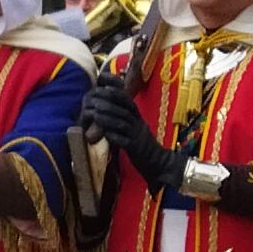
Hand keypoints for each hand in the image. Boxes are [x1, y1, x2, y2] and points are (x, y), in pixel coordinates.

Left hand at [82, 77, 182, 192]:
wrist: (157, 161)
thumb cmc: (141, 144)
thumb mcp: (135, 128)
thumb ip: (124, 119)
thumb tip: (108, 109)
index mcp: (138, 118)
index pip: (129, 102)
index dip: (117, 95)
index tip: (105, 89)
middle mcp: (139, 125)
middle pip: (124, 111)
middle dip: (109, 106)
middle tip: (95, 104)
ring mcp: (138, 136)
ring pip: (123, 125)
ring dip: (108, 120)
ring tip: (96, 116)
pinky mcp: (136, 149)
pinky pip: (124, 141)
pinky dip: (114, 137)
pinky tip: (105, 134)